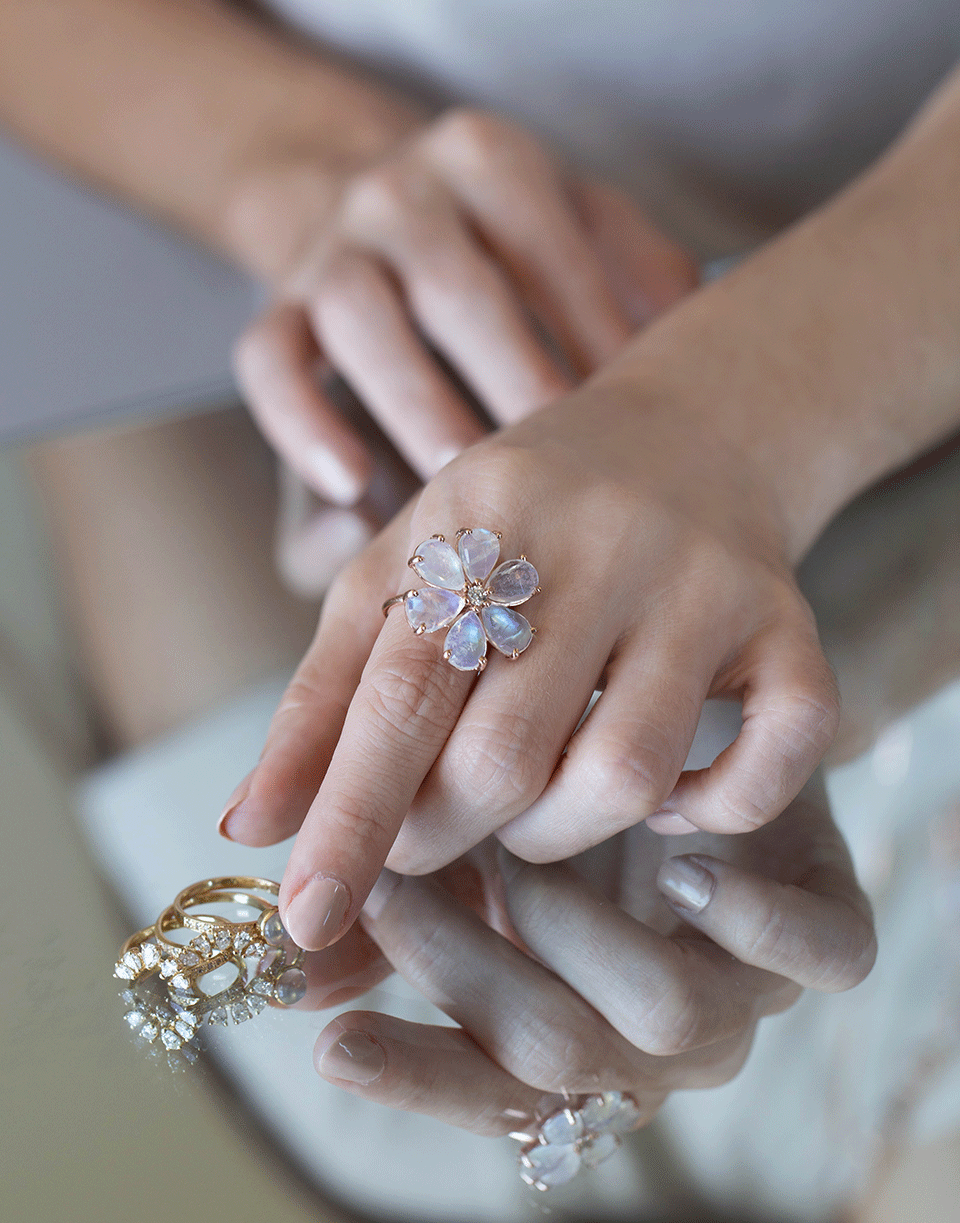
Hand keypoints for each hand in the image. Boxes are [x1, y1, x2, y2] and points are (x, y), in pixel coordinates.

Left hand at [220, 373, 839, 952]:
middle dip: (449, 831)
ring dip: (562, 833)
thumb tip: (247, 826)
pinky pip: (779, 753)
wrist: (685, 429)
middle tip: (432, 834)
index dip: (346, 819)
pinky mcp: (789, 618)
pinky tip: (668, 798)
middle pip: (505, 755)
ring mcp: (703, 582)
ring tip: (535, 809)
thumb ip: (327, 696)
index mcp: (481, 517)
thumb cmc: (521, 519)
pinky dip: (717, 809)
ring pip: (624, 775)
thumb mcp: (406, 573)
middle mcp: (600, 543)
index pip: (396, 697)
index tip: (304, 918)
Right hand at [232, 109, 696, 504]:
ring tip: (458, 479)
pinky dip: (302, 423)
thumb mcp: (583, 226)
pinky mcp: (276, 310)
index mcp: (488, 159)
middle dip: (512, 376)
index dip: (591, 327)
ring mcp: (329, 251)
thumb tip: (698, 349)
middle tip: (564, 470)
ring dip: (413, 402)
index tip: (637, 416)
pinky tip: (347, 486)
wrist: (381, 203)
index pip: (544, 239)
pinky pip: (270, 363)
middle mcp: (400, 193)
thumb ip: (641, 272)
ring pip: (360, 320)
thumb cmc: (513, 242)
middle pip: (453, 285)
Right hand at [298, 779, 874, 1135]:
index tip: (332, 1039)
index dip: (414, 1075)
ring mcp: (744, 989)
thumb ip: (394, 913)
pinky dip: (752, 921)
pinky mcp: (823, 924)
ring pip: (665, 1016)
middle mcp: (659, 1037)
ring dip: (570, 926)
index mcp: (578, 1036)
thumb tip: (279, 964)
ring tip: (522, 838)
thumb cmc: (570, 804)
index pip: (491, 1092)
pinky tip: (680, 866)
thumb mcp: (473, 855)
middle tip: (390, 887)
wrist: (698, 727)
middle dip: (462, 970)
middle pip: (559, 1054)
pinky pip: (818, 959)